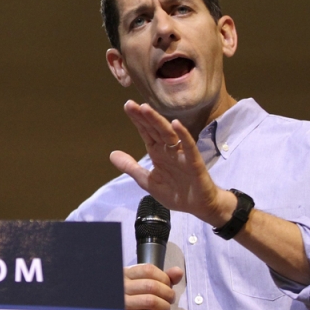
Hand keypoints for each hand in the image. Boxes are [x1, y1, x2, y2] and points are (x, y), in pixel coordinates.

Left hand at [110, 101, 231, 226]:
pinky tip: (176, 124)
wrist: (198, 206)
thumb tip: (112, 154)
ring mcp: (181, 154)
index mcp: (158, 153)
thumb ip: (131, 167)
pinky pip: (189, 146)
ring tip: (146, 109)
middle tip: (131, 104)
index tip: (128, 106)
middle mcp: (169, 150)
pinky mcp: (194, 162)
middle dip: (144, 117)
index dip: (137, 120)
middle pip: (155, 129)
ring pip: (169, 134)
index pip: (146, 132)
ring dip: (158, 121)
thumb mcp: (147, 181)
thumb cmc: (175, 192)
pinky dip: (183, 135)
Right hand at [124, 263, 183, 309]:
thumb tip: (178, 272)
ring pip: (150, 301)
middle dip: (167, 294)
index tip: (168, 286)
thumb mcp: (145, 285)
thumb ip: (162, 278)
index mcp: (126, 274)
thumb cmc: (134, 301)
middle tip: (170, 300)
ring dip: (164, 307)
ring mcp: (121, 303)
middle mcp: (121, 286)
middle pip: (151, 286)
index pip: (148, 270)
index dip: (164, 278)